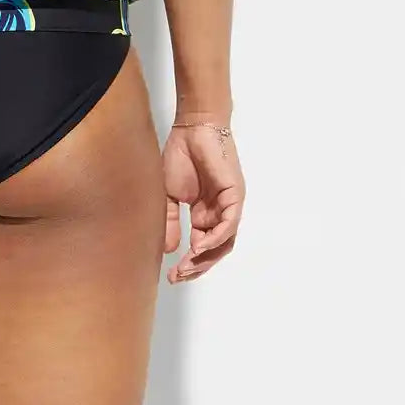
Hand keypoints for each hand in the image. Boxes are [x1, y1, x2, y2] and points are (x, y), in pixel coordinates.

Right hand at [162, 122, 243, 281]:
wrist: (192, 128)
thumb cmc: (181, 155)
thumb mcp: (169, 194)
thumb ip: (170, 221)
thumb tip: (169, 251)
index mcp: (205, 214)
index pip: (201, 247)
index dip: (188, 264)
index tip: (171, 275)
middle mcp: (219, 213)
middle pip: (214, 250)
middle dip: (197, 267)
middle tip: (178, 277)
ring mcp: (229, 206)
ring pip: (224, 242)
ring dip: (207, 258)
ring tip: (187, 266)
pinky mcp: (234, 196)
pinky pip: (230, 224)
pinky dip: (216, 238)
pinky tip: (199, 246)